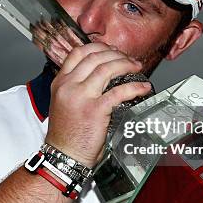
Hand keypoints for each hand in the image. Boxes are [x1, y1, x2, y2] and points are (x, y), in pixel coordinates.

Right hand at [45, 42, 151, 167]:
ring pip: (107, 69)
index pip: (77, 53)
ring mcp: (81, 97)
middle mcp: (69, 86)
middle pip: (95, 57)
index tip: (111, 50)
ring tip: (137, 67)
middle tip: (128, 59)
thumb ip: (75, 87)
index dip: (97, 47)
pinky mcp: (95, 110)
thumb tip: (100, 76)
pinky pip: (119, 91)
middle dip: (116, 54)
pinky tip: (143, 87)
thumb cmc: (66, 134)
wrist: (64, 156)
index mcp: (60, 83)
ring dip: (126, 65)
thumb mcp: (63, 103)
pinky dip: (135, 87)